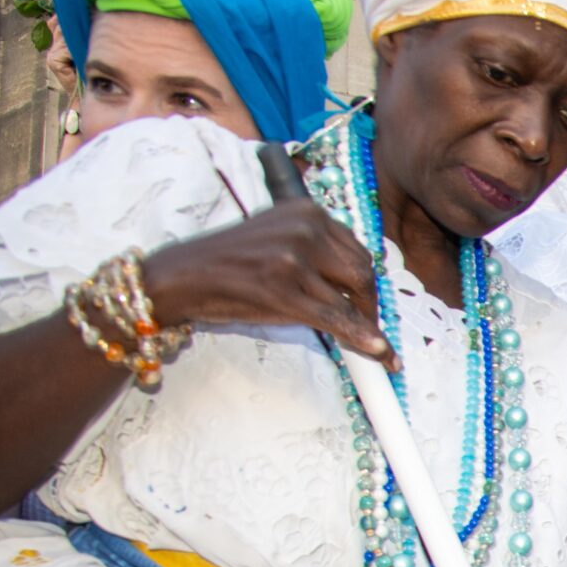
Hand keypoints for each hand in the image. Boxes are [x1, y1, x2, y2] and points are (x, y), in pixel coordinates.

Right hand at [146, 194, 392, 364]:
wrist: (184, 275)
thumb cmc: (232, 262)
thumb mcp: (279, 238)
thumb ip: (317, 250)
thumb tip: (360, 282)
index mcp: (307, 211)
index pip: (358, 250)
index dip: (367, 283)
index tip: (368, 303)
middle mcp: (304, 228)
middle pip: (363, 273)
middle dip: (370, 305)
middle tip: (369, 327)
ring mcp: (293, 259)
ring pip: (353, 298)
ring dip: (368, 327)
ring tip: (376, 348)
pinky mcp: (283, 291)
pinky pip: (336, 320)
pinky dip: (364, 340)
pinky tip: (383, 356)